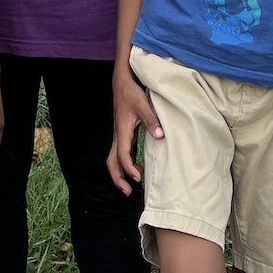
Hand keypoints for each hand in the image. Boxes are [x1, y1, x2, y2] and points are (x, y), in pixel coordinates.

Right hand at [107, 73, 162, 195]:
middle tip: (128, 192)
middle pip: (112, 162)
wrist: (121, 81)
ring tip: (131, 184)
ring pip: (114, 158)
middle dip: (117, 178)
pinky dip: (125, 163)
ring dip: (120, 172)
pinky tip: (135, 166)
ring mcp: (119, 134)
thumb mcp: (142, 104)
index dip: (129, 168)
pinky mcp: (122, 132)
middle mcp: (118, 135)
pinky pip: (120, 152)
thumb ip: (152, 120)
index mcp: (122, 131)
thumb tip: (160, 136)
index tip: (138, 177)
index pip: (122, 155)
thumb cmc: (130, 92)